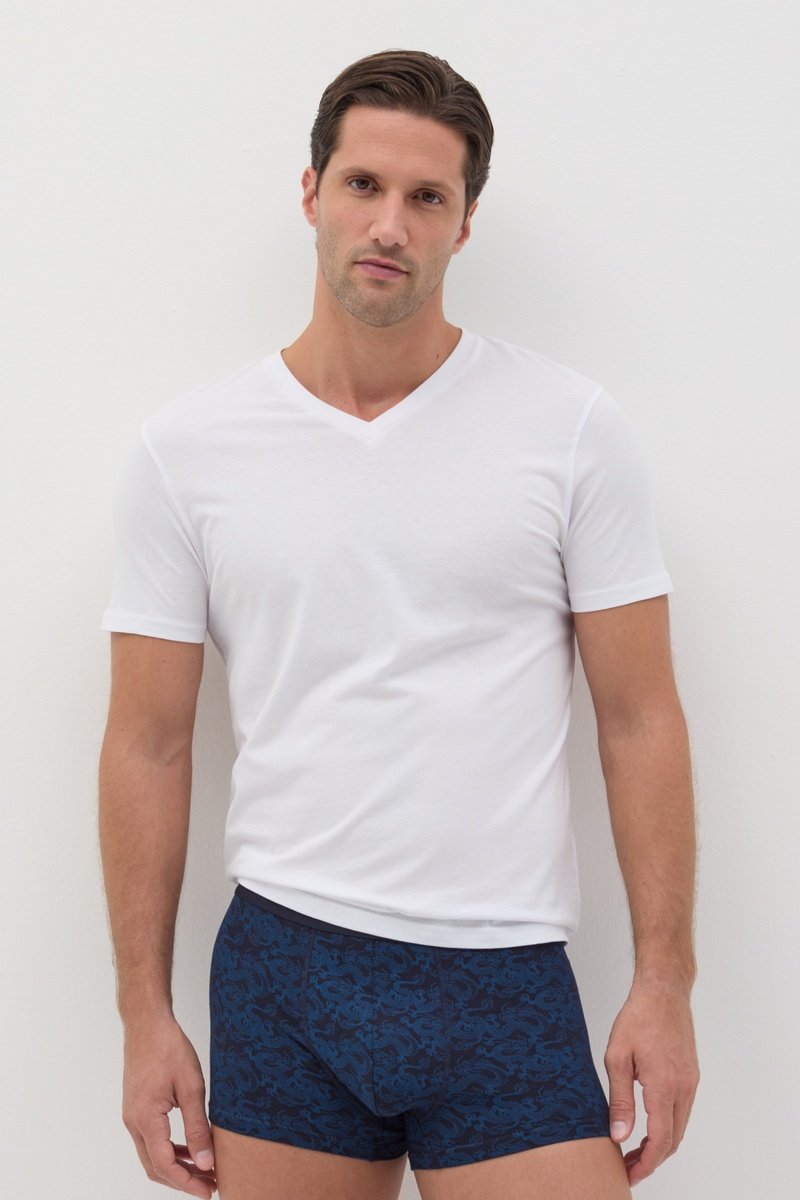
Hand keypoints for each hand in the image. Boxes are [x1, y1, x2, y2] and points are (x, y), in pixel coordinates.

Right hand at [122, 1013, 216, 1196]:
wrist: (147, 1023)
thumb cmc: (169, 1048)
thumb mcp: (191, 1087)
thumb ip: (197, 1127)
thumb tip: (205, 1162)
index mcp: (145, 1118)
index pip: (165, 1166)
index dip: (187, 1183)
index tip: (209, 1191)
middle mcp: (133, 1122)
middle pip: (155, 1167)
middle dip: (182, 1180)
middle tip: (211, 1184)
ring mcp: (132, 1116)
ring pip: (152, 1155)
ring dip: (176, 1166)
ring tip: (204, 1170)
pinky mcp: (136, 1108)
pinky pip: (150, 1140)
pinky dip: (169, 1150)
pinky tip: (189, 1149)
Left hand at [604, 983, 699, 1186]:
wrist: (664, 990)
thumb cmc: (638, 1018)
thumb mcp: (617, 1057)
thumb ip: (619, 1099)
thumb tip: (619, 1136)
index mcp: (664, 1086)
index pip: (660, 1141)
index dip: (646, 1164)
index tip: (629, 1174)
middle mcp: (683, 1088)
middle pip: (673, 1140)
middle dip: (651, 1160)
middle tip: (627, 1167)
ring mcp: (691, 1082)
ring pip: (679, 1127)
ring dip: (660, 1144)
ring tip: (634, 1150)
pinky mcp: (691, 1075)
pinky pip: (682, 1111)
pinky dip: (667, 1126)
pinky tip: (648, 1126)